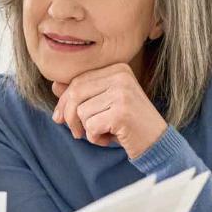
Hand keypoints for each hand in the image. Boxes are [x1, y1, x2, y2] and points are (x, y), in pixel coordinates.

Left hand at [51, 64, 166, 159]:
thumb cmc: (128, 123)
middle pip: (76, 94)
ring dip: (87, 130)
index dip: (64, 102)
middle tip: (77, 133)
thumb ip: (82, 94)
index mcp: (117, 69)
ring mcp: (122, 93)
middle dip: (70, 117)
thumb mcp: (104, 104)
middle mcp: (121, 76)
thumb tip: (55, 85)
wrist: (157, 142)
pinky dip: (95, 138)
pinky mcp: (122, 113)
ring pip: (81, 112)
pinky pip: (91, 126)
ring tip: (104, 133)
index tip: (60, 118)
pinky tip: (110, 138)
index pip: (78, 80)